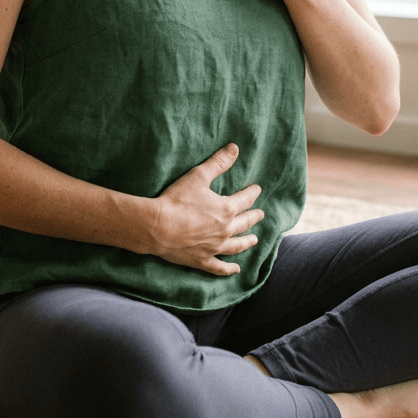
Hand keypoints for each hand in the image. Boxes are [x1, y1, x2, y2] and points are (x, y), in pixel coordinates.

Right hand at [149, 143, 263, 274]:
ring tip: (255, 240)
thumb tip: (235, 148)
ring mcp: (214, 248)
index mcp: (226, 210)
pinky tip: (236, 270)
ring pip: (236, 246)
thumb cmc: (177, 199)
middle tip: (260, 214)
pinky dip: (229, 269)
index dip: (252, 193)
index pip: (244, 200)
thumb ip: (218, 162)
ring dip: (247, 242)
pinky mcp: (202, 260)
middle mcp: (224, 231)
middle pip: (244, 223)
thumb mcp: (198, 176)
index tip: (257, 189)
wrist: (157, 227)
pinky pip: (220, 267)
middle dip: (253, 217)